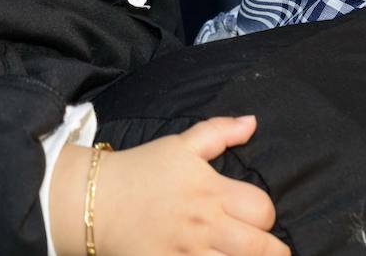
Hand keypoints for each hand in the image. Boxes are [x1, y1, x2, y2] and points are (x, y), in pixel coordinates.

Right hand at [51, 116, 287, 255]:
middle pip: (261, 247)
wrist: (94, 200)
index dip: (265, 215)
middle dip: (271, 251)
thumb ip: (219, 132)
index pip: (263, 210)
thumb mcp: (180, 144)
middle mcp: (205, 224)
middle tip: (266, 249)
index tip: (257, 219)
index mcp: (211, 191)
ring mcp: (188, 252)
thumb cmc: (140, 169)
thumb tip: (252, 122)